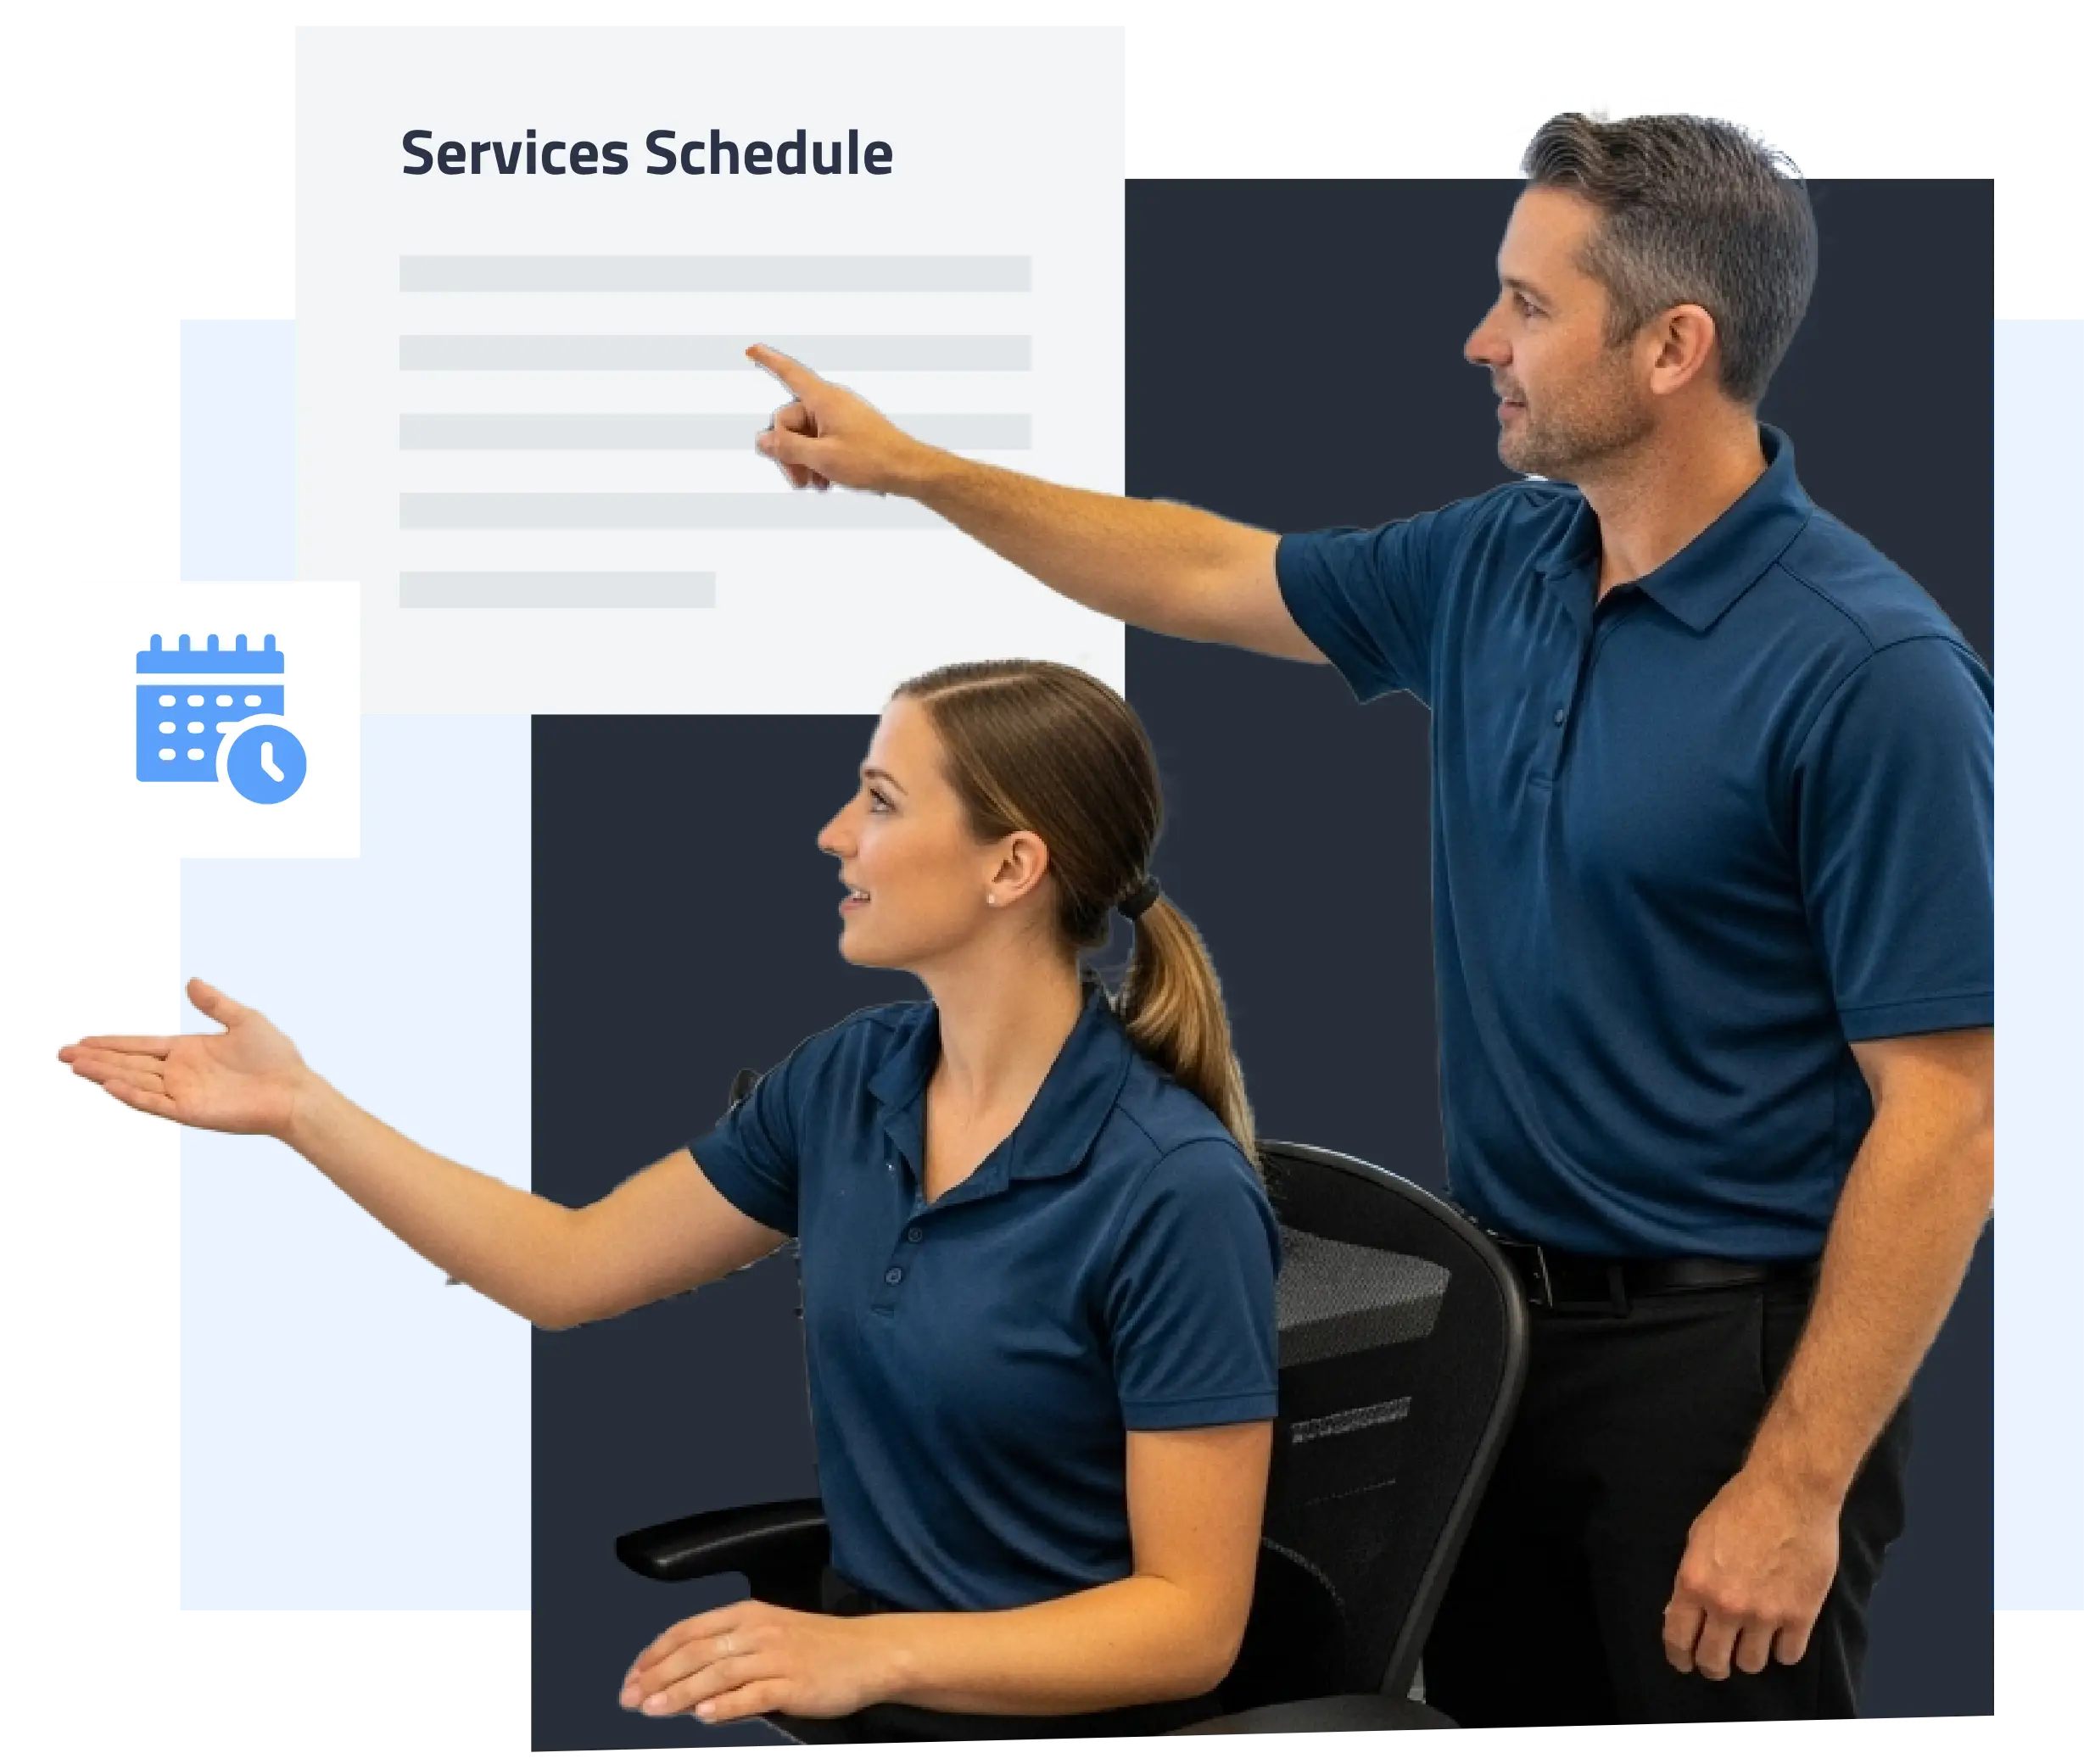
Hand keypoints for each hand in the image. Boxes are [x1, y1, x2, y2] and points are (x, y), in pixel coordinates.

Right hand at [57, 976, 313, 1138]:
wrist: (295, 1090)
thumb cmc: (276, 1057)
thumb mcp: (244, 1019)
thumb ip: (215, 1003)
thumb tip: (191, 980)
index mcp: (189, 1051)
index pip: (141, 1045)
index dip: (112, 1042)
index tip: (82, 1039)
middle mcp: (180, 1072)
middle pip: (129, 1063)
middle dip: (96, 1058)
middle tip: (62, 1053)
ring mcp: (183, 1092)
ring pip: (134, 1080)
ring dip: (105, 1072)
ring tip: (75, 1063)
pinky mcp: (191, 1111)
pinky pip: (155, 1101)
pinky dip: (132, 1092)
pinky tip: (110, 1082)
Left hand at [620, 1598, 897, 1725]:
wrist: (868, 1653)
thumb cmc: (817, 1646)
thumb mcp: (769, 1635)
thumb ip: (728, 1652)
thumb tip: (683, 1681)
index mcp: (747, 1614)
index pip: (689, 1630)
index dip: (656, 1652)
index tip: (632, 1675)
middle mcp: (757, 1631)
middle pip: (696, 1652)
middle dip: (658, 1676)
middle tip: (631, 1698)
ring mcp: (776, 1657)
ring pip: (718, 1674)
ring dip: (681, 1693)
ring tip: (655, 1709)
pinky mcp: (793, 1683)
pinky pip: (753, 1695)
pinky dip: (726, 1705)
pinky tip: (705, 1715)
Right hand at [747, 343, 938, 494]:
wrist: (910, 470)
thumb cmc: (872, 460)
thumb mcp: (822, 457)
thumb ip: (787, 448)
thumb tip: (762, 440)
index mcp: (824, 399)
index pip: (789, 373)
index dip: (768, 362)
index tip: (750, 348)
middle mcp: (830, 402)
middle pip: (790, 420)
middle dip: (788, 452)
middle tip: (799, 481)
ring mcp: (840, 416)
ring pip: (804, 435)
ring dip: (803, 460)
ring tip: (815, 484)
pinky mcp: (848, 430)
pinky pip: (820, 440)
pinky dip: (817, 459)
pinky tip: (825, 481)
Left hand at [1663, 1467, 1839, 1679]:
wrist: (1789, 1492)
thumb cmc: (1739, 1506)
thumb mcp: (1699, 1538)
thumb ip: (1693, 1579)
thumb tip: (1688, 1610)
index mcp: (1695, 1583)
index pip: (1679, 1639)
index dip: (1679, 1657)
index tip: (1684, 1662)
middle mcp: (1727, 1606)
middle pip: (1714, 1662)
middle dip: (1713, 1665)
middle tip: (1718, 1660)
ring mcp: (1765, 1614)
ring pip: (1752, 1664)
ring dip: (1749, 1655)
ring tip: (1752, 1641)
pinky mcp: (1801, 1615)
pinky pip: (1789, 1656)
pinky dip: (1783, 1649)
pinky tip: (1781, 1635)